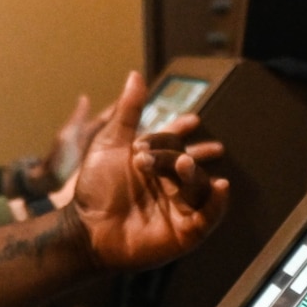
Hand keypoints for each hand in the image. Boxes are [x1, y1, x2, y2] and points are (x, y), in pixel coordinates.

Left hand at [66, 71, 227, 272]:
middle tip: (156, 155)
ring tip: (183, 165)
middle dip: (174, 156)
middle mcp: (170, 185)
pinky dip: (218, 202)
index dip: (170, 136)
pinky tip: (221, 186)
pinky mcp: (186, 232)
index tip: (163, 136)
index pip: (174, 143)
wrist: (85, 228)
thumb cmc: (93, 188)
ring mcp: (179, 208)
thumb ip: (127, 112)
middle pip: (186, 163)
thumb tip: (135, 74)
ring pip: (199, 186)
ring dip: (194, 173)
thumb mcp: (109, 143)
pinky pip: (210, 215)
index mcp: (154, 165)